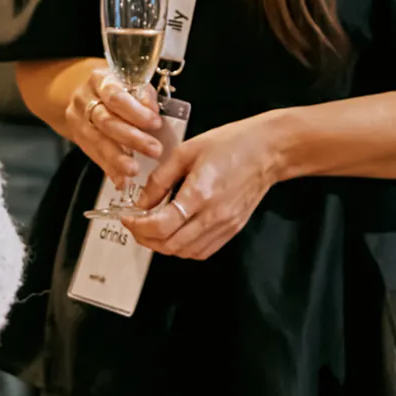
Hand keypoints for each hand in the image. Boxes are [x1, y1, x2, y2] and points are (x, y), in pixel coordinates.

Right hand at [63, 63, 164, 187]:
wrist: (85, 93)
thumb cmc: (117, 87)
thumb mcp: (130, 82)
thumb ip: (143, 95)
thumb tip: (153, 112)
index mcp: (100, 80)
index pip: (115, 96)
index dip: (135, 111)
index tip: (156, 123)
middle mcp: (84, 100)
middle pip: (106, 121)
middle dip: (132, 138)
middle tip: (154, 150)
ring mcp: (78, 121)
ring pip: (97, 142)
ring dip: (118, 159)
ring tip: (135, 170)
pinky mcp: (78, 139)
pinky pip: (94, 156)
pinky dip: (109, 170)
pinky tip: (122, 181)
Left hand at [124, 114, 286, 260]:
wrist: (268, 150)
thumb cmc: (231, 143)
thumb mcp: (186, 151)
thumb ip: (160, 179)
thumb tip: (141, 202)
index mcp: (200, 193)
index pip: (161, 226)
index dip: (138, 226)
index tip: (127, 218)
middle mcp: (213, 216)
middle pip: (169, 245)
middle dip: (145, 238)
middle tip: (135, 225)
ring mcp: (224, 226)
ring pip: (184, 253)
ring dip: (163, 246)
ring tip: (152, 229)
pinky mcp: (232, 230)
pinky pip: (201, 252)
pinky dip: (182, 249)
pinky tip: (175, 234)